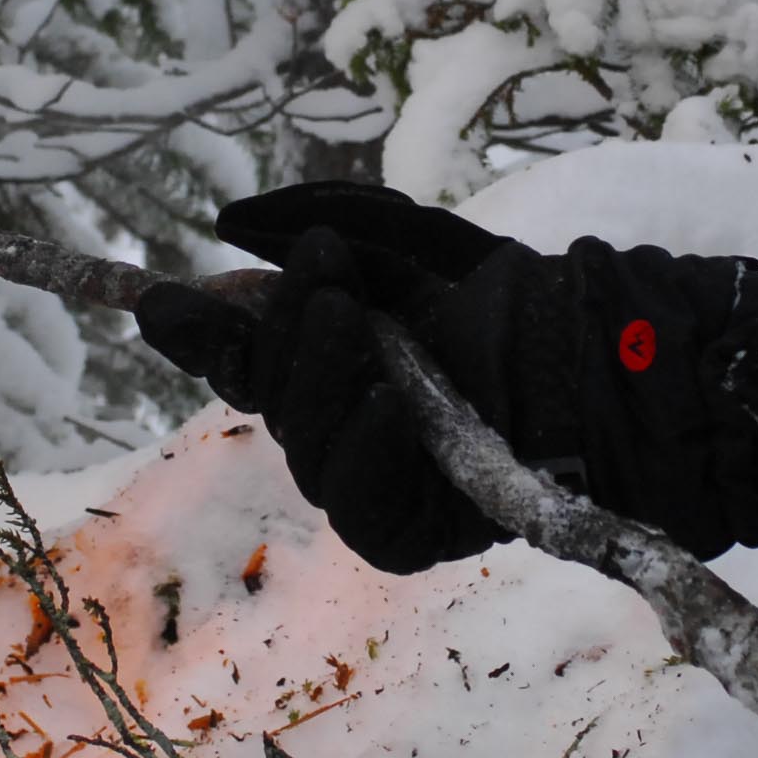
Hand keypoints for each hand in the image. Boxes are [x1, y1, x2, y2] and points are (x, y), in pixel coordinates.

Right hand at [137, 217, 504, 571]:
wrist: (596, 367)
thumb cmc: (503, 304)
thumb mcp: (412, 241)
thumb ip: (328, 222)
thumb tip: (227, 223)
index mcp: (323, 361)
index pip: (240, 354)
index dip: (200, 334)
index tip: (161, 301)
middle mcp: (334, 424)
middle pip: (270, 394)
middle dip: (286, 332)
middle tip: (324, 281)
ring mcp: (365, 483)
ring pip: (306, 448)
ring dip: (322, 381)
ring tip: (353, 324)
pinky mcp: (403, 535)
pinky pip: (358, 508)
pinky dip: (367, 453)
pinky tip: (389, 406)